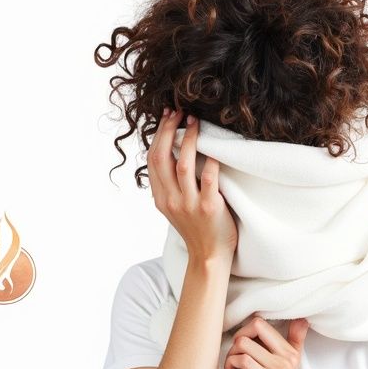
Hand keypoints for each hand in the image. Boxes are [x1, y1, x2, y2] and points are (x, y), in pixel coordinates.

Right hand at [147, 106, 237, 262]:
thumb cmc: (196, 228)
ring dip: (189, 140)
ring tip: (195, 122)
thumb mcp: (174, 207)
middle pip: (163, 158)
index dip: (159, 136)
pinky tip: (215, 148)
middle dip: (169, 131)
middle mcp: (171, 199)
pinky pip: (208, 179)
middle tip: (178, 112)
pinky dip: (211, 161)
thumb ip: (170, 185)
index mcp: (161, 197)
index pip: (153, 160)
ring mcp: (189, 204)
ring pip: (184, 165)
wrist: (209, 256)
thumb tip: (172, 154)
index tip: (167, 117)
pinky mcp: (209, 207)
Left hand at [224, 316, 309, 368]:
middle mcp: (289, 358)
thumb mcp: (277, 362)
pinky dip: (230, 363)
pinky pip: (243, 360)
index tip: (242, 343)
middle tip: (235, 352)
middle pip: (256, 326)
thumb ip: (289, 341)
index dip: (246, 329)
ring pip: (244, 344)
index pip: (263, 322)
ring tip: (232, 364)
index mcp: (291, 350)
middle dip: (238, 337)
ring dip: (231, 354)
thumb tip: (303, 319)